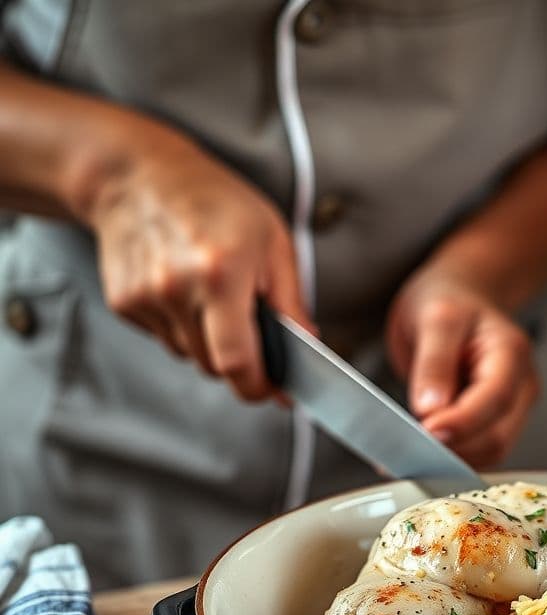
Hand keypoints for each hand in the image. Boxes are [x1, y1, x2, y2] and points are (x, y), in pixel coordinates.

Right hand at [85, 130, 311, 399]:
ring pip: (190, 356)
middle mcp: (176, 289)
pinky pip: (165, 339)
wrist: (138, 175)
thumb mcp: (273, 242)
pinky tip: (182, 288)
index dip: (258, 386)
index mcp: (221, 274)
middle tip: (249, 326)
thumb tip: (306, 351)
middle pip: (214, 366)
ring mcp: (144, 297)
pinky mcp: (123, 303)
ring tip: (211, 294)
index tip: (273, 390)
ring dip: (209, 342)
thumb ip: (291, 303)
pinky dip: (181, 327)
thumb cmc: (216, 203)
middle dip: (239, 360)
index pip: (237, 362)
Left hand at [387, 271, 538, 467]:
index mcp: (511, 353)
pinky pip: (477, 452)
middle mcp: (520, 385)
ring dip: (451, 459)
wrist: (457, 301)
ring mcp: (511, 409)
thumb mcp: (435, 317)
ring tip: (409, 456)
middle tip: (409, 451)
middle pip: (497, 435)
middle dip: (455, 448)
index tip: (428, 432)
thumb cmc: (448, 302)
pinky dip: (450, 458)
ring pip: (489, 451)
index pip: (496, 398)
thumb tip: (431, 409)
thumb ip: (434, 362)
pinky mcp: (494, 424)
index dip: (464, 421)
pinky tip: (421, 455)